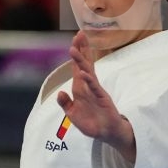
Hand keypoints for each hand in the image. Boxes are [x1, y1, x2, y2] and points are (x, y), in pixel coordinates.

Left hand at [59, 30, 135, 159]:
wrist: (107, 134)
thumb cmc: (92, 123)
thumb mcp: (73, 115)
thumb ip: (66, 104)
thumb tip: (60, 93)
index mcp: (80, 89)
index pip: (77, 68)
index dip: (76, 54)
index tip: (74, 40)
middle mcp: (88, 86)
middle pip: (84, 64)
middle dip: (81, 49)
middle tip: (79, 34)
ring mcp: (95, 91)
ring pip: (88, 72)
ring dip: (81, 61)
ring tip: (75, 49)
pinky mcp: (102, 98)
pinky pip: (94, 87)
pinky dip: (89, 80)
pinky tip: (84, 73)